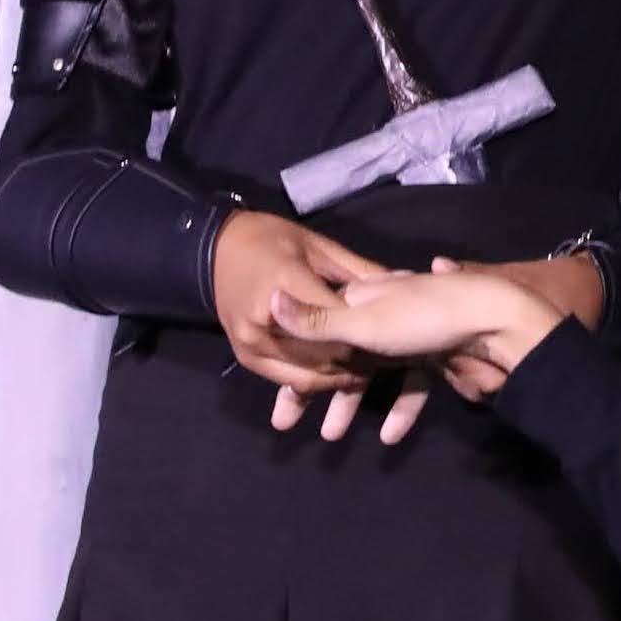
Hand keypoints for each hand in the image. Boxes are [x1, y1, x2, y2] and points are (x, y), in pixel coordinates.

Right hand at [211, 211, 397, 437]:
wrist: (216, 250)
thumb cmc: (272, 239)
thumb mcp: (318, 245)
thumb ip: (358, 271)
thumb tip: (404, 281)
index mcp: (286, 284)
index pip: (339, 323)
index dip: (371, 336)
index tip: (395, 339)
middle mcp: (265, 320)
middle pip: (324, 356)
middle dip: (357, 362)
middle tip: (385, 360)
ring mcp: (251, 343)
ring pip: (309, 374)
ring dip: (339, 377)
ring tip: (364, 369)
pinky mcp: (245, 357)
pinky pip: (288, 379)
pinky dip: (315, 381)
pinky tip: (335, 375)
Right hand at [273, 257, 574, 408]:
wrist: (498, 323)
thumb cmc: (423, 318)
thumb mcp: (363, 321)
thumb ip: (317, 321)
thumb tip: (268, 297)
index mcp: (364, 294)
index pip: (317, 323)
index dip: (293, 355)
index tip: (274, 387)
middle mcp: (388, 310)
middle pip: (343, 352)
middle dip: (317, 387)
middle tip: (287, 423)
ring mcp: (416, 334)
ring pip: (375, 373)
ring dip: (353, 404)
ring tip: (331, 438)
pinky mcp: (441, 355)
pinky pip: (415, 384)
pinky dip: (402, 409)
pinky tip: (389, 437)